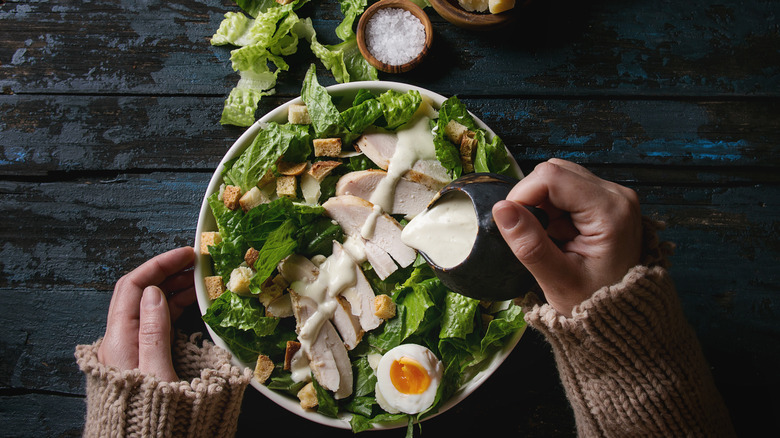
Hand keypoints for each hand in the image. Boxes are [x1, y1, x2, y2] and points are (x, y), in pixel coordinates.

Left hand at [97, 247, 196, 380]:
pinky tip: (192, 305)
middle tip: (198, 264)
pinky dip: (174, 308)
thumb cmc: (148, 413)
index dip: (158, 265)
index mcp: (119, 339)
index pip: (132, 286)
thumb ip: (153, 331)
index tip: (187, 255)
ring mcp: (130, 348)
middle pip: (139, 293)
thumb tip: (153, 292)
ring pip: (148, 307)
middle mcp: (120, 340)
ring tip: (198, 281)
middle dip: (168, 273)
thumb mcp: (155, 373)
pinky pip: (155, 323)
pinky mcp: (141, 357)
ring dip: (172, 289)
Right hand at [493, 159, 641, 316]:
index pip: (551, 177)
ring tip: (549, 238)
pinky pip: (567, 190)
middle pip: (555, 172)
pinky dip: (553, 209)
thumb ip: (529, 243)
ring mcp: (613, 196)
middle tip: (533, 235)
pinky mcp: (606, 201)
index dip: (522, 194)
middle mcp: (617, 195)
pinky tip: (559, 235)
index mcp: (610, 211)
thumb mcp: (557, 279)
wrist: (623, 318)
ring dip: (542, 204)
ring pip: (559, 178)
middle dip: (533, 199)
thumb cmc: (594, 302)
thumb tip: (501, 209)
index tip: (512, 223)